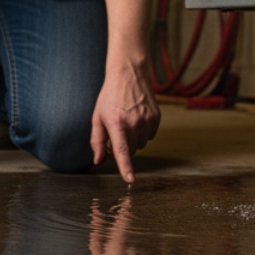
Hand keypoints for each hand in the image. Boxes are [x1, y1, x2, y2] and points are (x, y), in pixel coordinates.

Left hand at [90, 57, 159, 183]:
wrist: (129, 74)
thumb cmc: (110, 96)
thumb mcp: (98, 117)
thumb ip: (97, 141)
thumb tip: (98, 160)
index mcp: (117, 124)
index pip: (122, 151)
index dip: (126, 167)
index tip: (130, 180)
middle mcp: (134, 123)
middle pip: (130, 151)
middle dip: (123, 145)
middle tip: (117, 129)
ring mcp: (147, 120)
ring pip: (141, 144)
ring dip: (133, 139)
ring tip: (127, 120)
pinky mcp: (156, 117)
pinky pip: (150, 136)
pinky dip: (143, 132)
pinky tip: (137, 117)